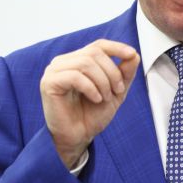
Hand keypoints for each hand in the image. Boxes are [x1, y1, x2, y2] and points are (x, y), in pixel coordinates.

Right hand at [40, 39, 139, 167]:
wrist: (78, 138)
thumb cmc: (92, 115)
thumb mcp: (115, 92)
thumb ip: (124, 73)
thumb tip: (134, 55)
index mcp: (78, 60)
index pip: (98, 45)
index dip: (116, 47)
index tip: (132, 54)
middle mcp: (64, 62)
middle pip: (94, 53)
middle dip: (112, 72)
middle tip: (117, 90)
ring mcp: (54, 71)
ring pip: (86, 63)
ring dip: (102, 81)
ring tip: (105, 97)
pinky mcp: (49, 83)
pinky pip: (74, 76)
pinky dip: (91, 88)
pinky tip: (95, 99)